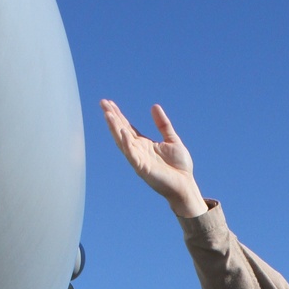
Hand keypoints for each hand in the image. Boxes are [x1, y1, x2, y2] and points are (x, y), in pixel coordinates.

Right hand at [100, 100, 207, 217]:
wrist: (186, 186)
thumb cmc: (180, 166)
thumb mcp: (172, 140)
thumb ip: (163, 124)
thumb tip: (154, 106)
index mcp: (144, 144)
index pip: (127, 127)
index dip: (119, 115)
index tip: (109, 103)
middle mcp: (138, 151)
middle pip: (121, 131)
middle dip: (112, 117)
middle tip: (102, 103)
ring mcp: (139, 160)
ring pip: (123, 141)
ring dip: (114, 128)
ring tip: (107, 114)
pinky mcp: (142, 168)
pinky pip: (132, 155)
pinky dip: (126, 144)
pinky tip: (122, 132)